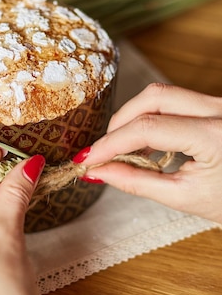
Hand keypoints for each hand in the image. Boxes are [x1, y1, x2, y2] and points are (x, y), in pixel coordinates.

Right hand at [75, 83, 221, 223]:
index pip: (148, 127)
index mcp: (216, 135)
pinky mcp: (216, 107)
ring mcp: (220, 104)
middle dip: (120, 122)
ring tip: (123, 153)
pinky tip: (146, 147)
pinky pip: (176, 103)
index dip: (110, 143)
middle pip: (154, 97)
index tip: (87, 160)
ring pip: (163, 96)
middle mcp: (220, 110)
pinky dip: (153, 121)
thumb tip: (98, 172)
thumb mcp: (186, 198)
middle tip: (103, 153)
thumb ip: (137, 182)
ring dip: (135, 120)